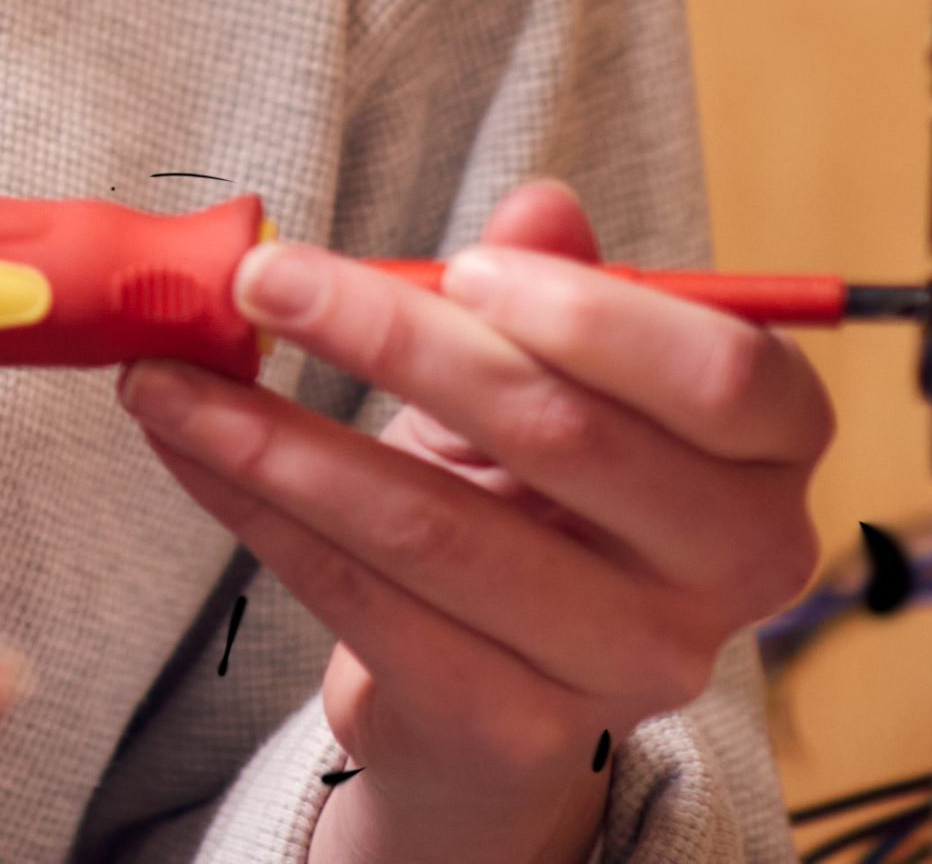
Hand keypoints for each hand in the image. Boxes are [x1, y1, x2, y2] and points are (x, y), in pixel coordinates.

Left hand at [117, 183, 831, 863]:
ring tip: (163, 373)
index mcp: (768, 461)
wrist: (489, 683)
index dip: (597, 316)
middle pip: (561, 434)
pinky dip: (257, 511)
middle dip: (387, 336)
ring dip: (275, 435)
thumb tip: (540, 206)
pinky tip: (189, 450)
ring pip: (434, 528)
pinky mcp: (516, 726)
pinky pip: (363, 600)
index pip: (731, 380)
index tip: (464, 263)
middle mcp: (733, 572)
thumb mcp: (548, 378)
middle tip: (258, 278)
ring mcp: (632, 662)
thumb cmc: (528, 494)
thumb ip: (555, 290)